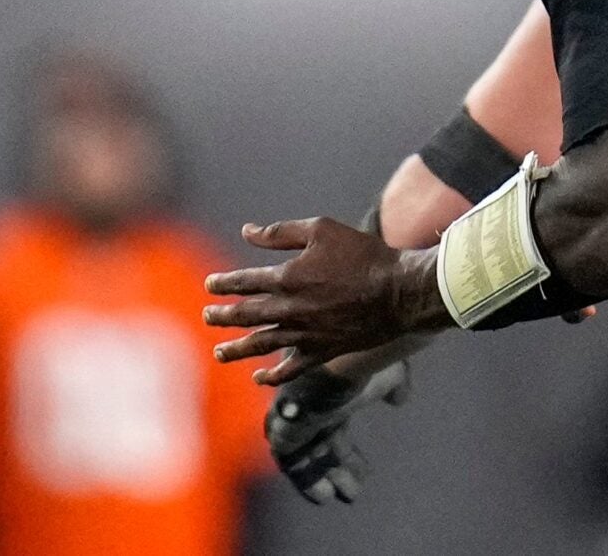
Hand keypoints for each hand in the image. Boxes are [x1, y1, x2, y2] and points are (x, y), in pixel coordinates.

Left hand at [205, 218, 440, 385]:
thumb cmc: (363, 255)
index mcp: (287, 278)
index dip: (224, 283)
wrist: (399, 291)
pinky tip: (259, 378)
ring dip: (236, 349)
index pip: (244, 282)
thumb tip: (248, 231)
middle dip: (222, 316)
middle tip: (208, 316)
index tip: (211, 285)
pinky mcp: (322, 351)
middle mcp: (290, 309)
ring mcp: (305, 334)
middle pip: (246, 316)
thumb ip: (282, 232)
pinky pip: (290, 369)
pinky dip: (272, 376)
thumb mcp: (323, 230)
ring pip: (260, 345)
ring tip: (219, 352)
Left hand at [267, 356, 410, 504]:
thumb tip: (399, 399)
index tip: (366, 475)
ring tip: (336, 495)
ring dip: (318, 478)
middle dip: (335, 470)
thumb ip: (395, 384)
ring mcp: (295, 420)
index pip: (335, 433)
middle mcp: (310, 410)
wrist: (337, 364)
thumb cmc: (363, 365)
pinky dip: (303, 477)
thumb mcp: (389, 374)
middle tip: (353, 493)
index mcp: (331, 397)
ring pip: (302, 457)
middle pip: (318, 448)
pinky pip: (287, 460)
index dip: (349, 456)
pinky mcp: (283, 430)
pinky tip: (323, 492)